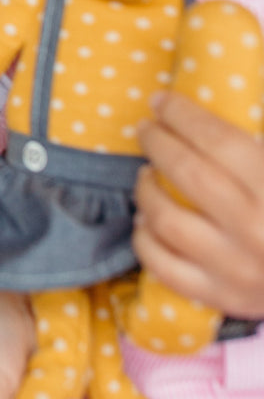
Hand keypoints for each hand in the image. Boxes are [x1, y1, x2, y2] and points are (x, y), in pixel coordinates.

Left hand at [136, 91, 263, 319]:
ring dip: (146, 189)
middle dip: (158, 142)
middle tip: (147, 128)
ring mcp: (237, 269)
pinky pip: (163, 266)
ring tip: (146, 173)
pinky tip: (146, 221)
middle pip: (188, 173)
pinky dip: (145, 240)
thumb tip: (224, 103)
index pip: (219, 141)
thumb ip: (255, 148)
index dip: (184, 115)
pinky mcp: (222, 297)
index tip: (163, 101)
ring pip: (166, 218)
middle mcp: (257, 230)